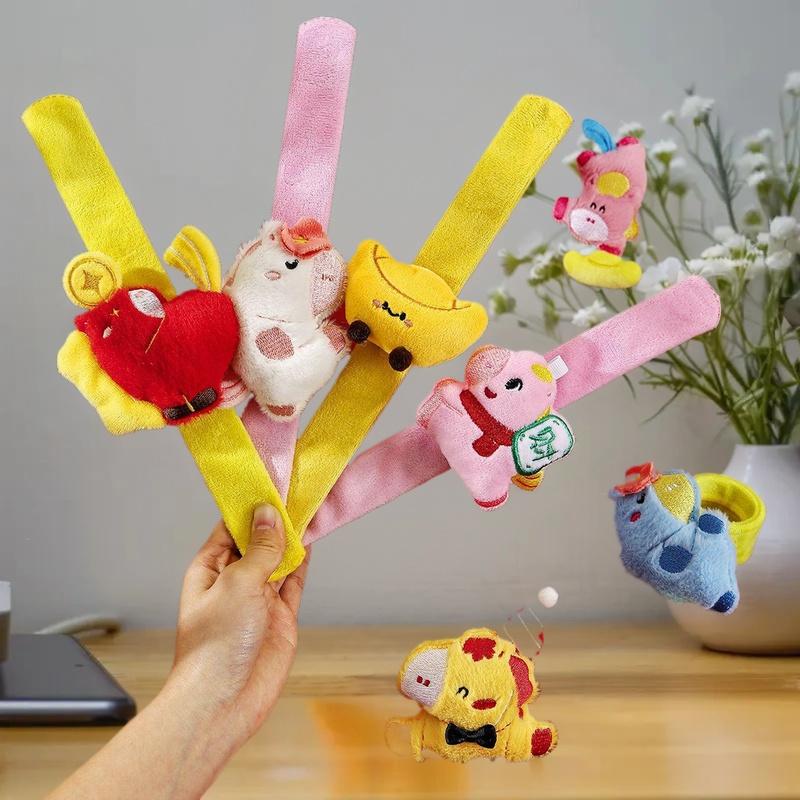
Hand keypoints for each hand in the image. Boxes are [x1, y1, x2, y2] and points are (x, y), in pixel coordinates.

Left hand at [169, 505, 309, 745]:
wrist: (225, 701)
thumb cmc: (215, 645)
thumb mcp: (237, 584)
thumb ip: (260, 549)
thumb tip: (270, 514)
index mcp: (210, 568)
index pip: (230, 527)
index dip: (250, 505)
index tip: (270, 480)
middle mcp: (234, 580)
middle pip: (258, 540)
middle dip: (275, 518)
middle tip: (297, 488)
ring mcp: (258, 598)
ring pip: (279, 558)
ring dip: (292, 537)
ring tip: (309, 506)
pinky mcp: (280, 616)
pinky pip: (294, 581)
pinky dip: (303, 562)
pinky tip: (311, 541)